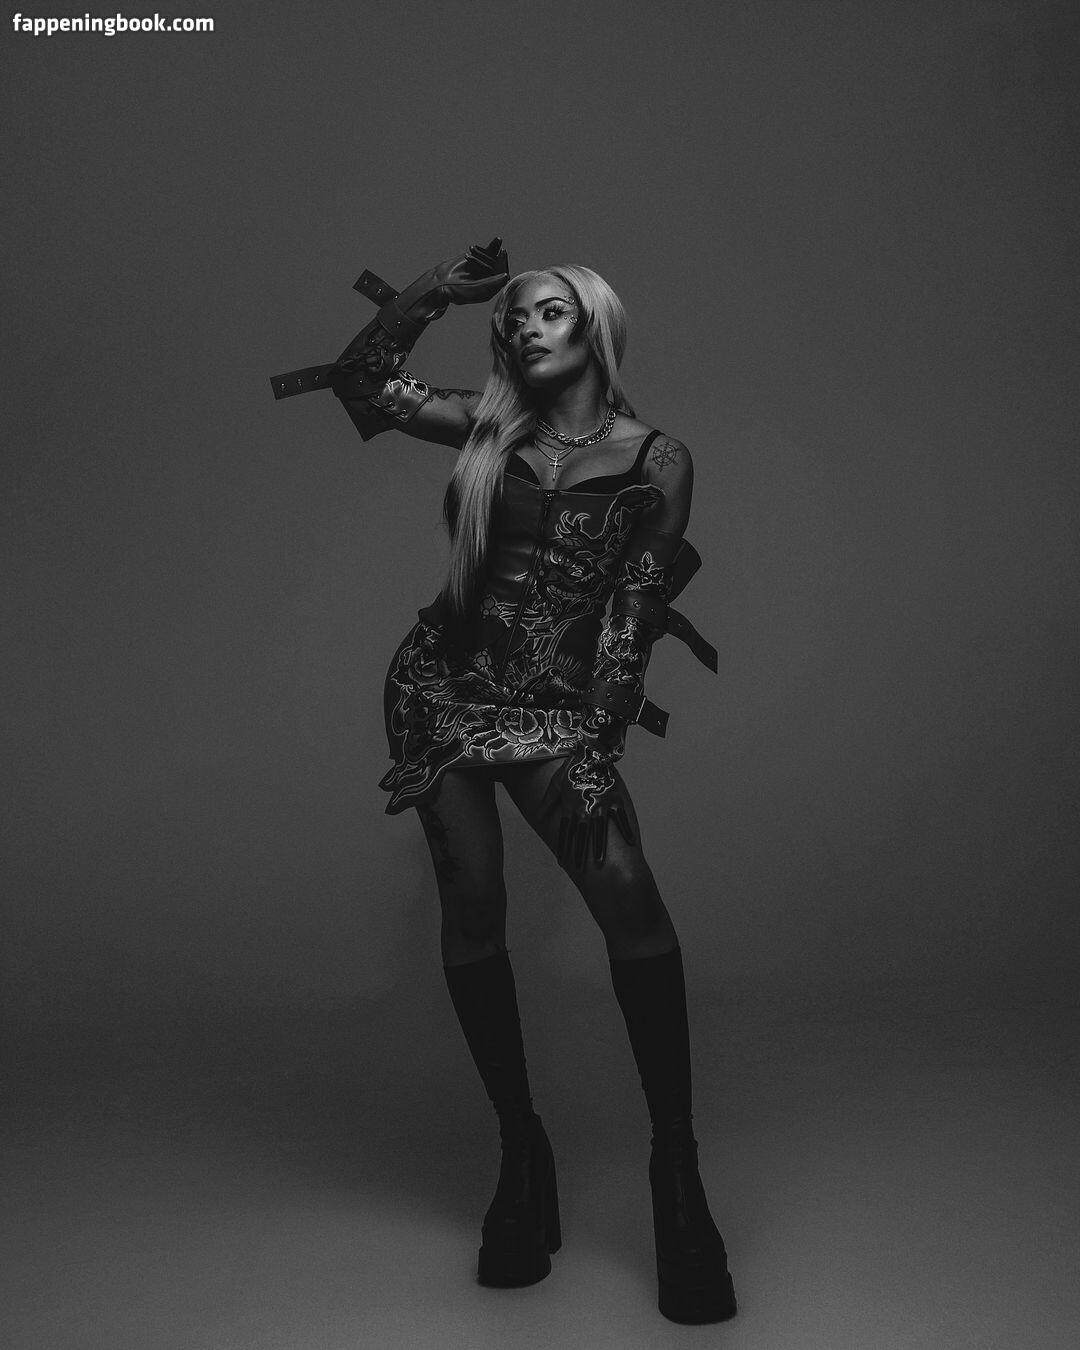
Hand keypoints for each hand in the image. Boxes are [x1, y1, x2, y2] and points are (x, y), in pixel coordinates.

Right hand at [428, 237, 509, 305]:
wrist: (441, 283)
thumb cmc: (458, 290)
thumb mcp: (476, 288)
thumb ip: (491, 283)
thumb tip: (506, 276)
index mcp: (490, 290)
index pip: (502, 279)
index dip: (503, 269)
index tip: (503, 264)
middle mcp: (488, 280)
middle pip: (499, 268)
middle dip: (501, 259)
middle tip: (503, 252)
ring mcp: (482, 269)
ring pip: (493, 259)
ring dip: (496, 251)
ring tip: (499, 242)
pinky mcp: (477, 261)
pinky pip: (486, 252)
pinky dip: (492, 246)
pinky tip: (498, 239)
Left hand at [542, 743, 635, 868]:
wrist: (589, 753)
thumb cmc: (571, 768)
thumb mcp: (555, 783)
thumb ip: (547, 801)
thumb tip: (538, 814)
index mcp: (572, 808)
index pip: (566, 832)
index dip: (564, 847)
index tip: (563, 862)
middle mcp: (585, 810)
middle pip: (582, 836)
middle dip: (580, 853)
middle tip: (579, 868)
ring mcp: (601, 807)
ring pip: (600, 831)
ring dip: (599, 848)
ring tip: (600, 863)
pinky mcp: (615, 800)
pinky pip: (621, 818)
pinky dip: (626, 830)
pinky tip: (630, 843)